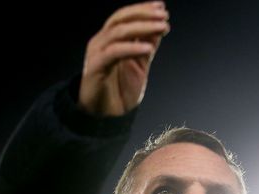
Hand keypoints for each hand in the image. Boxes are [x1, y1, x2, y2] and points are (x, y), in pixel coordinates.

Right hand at [79, 1, 169, 115]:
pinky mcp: (95, 67)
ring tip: (161, 27)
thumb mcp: (139, 65)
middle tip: (163, 14)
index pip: (124, 17)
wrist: (105, 118)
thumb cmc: (119, 91)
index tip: (162, 7)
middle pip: (120, 19)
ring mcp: (96, 54)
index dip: (142, 9)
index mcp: (110, 40)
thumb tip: (161, 27)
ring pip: (118, 32)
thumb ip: (147, 46)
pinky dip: (132, 48)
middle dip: (143, 14)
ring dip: (142, 27)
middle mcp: (101, 42)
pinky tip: (148, 48)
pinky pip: (113, 53)